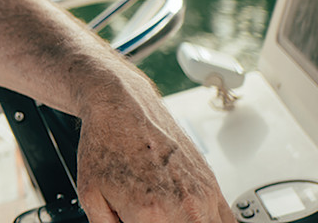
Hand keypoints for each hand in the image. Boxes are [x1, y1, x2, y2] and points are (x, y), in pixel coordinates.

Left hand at [73, 90, 233, 222]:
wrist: (121, 107)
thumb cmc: (105, 145)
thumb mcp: (90, 198)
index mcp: (153, 215)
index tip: (137, 222)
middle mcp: (186, 207)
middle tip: (150, 217)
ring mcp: (204, 195)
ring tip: (166, 215)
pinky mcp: (212, 184)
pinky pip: (227, 219)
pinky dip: (211, 221)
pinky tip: (190, 217)